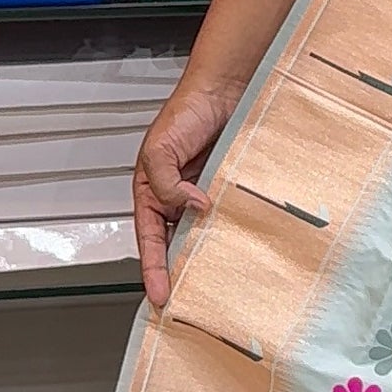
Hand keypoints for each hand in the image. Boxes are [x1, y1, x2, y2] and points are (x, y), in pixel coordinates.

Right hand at [133, 75, 243, 307]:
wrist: (226, 89)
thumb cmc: (186, 110)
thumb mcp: (161, 149)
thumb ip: (167, 183)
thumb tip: (192, 208)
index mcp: (152, 192)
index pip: (150, 241)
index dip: (154, 269)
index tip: (160, 295)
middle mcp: (178, 198)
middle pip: (176, 245)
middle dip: (180, 273)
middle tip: (188, 302)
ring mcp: (205, 195)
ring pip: (204, 234)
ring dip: (208, 257)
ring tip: (215, 285)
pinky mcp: (230, 190)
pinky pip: (230, 217)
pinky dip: (234, 234)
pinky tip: (241, 249)